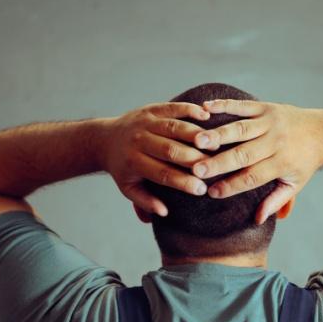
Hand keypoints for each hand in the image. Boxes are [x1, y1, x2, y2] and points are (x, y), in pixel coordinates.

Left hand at [101, 102, 213, 222]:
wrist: (106, 140)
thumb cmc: (124, 168)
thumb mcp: (128, 188)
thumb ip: (145, 202)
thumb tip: (163, 213)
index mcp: (133, 162)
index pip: (162, 174)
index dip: (183, 182)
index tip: (202, 190)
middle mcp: (138, 141)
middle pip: (170, 149)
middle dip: (194, 159)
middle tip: (215, 166)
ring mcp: (145, 122)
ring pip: (174, 127)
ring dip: (196, 135)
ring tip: (216, 144)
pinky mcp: (152, 109)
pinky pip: (172, 108)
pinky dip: (190, 110)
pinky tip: (207, 116)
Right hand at [189, 100, 322, 224]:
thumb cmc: (305, 162)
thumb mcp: (295, 184)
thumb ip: (276, 201)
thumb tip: (258, 220)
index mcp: (282, 162)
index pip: (253, 177)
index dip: (232, 186)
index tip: (211, 193)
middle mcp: (275, 141)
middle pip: (243, 154)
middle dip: (219, 162)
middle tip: (196, 170)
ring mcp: (270, 122)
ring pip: (240, 129)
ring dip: (217, 134)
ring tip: (197, 140)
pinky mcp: (266, 107)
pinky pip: (242, 106)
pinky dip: (223, 105)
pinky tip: (204, 107)